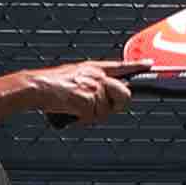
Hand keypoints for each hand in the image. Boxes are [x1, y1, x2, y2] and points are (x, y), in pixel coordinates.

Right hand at [11, 61, 129, 125]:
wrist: (35, 87)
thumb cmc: (50, 85)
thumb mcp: (74, 75)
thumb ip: (92, 82)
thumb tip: (105, 96)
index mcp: (94, 68)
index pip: (121, 66)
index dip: (137, 66)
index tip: (150, 64)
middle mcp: (97, 76)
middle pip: (125, 94)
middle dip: (118, 105)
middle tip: (101, 108)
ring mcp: (93, 88)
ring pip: (106, 111)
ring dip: (92, 115)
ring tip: (75, 108)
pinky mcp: (87, 100)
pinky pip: (93, 118)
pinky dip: (82, 120)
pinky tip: (71, 113)